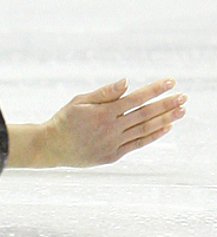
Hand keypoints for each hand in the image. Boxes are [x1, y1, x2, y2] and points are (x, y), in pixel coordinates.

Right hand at [44, 78, 185, 166]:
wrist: (52, 147)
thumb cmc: (64, 120)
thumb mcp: (79, 101)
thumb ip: (104, 93)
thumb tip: (126, 82)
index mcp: (103, 113)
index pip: (135, 98)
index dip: (154, 90)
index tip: (170, 82)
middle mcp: (112, 128)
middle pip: (145, 114)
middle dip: (166, 104)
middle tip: (184, 97)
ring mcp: (114, 143)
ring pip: (145, 129)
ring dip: (166, 119)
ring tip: (181, 111)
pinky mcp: (114, 154)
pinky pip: (139, 143)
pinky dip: (154, 135)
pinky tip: (166, 127)